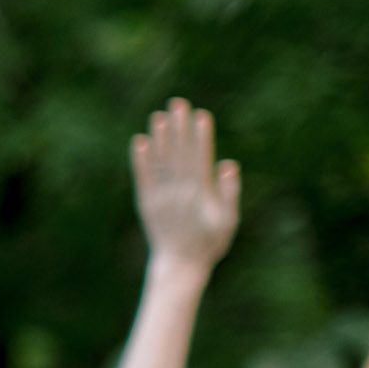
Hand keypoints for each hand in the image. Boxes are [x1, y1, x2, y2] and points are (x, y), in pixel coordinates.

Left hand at [131, 97, 238, 269]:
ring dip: (159, 138)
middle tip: (178, 103)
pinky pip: (142, 177)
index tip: (201, 115)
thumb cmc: (210, 243)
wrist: (180, 264)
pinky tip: (139, 141)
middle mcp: (179, 192)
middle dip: (179, 128)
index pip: (200, 157)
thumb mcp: (227, 220)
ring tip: (158, 116)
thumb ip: (228, 192)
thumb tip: (227, 164)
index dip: (200, 136)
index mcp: (200, 193)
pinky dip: (140, 160)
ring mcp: (160, 196)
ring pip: (160, 162)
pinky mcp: (146, 203)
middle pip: (179, 153)